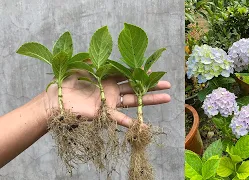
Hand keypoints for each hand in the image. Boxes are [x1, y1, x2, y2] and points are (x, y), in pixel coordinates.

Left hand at [44, 71, 170, 126]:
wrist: (54, 102)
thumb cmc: (64, 84)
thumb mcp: (78, 68)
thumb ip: (89, 61)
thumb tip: (95, 53)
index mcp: (107, 78)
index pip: (128, 74)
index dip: (140, 74)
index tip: (153, 72)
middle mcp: (112, 90)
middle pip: (135, 87)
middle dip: (151, 86)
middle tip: (167, 86)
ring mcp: (110, 103)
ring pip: (133, 101)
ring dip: (148, 100)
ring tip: (166, 98)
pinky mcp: (104, 114)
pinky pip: (119, 118)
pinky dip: (130, 122)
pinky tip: (142, 125)